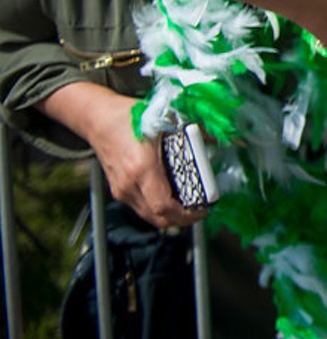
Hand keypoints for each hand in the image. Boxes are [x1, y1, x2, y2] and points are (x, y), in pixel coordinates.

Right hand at [79, 91, 203, 229]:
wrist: (97, 118)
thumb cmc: (128, 118)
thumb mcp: (165, 121)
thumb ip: (194, 132)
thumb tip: (216, 138)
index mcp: (142, 168)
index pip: (164, 206)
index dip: (186, 214)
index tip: (202, 210)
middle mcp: (128, 184)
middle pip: (157, 217)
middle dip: (182, 220)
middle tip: (199, 211)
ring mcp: (120, 190)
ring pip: (148, 216)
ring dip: (169, 216)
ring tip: (188, 207)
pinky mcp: (117, 190)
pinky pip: (141, 208)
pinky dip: (157, 209)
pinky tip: (171, 200)